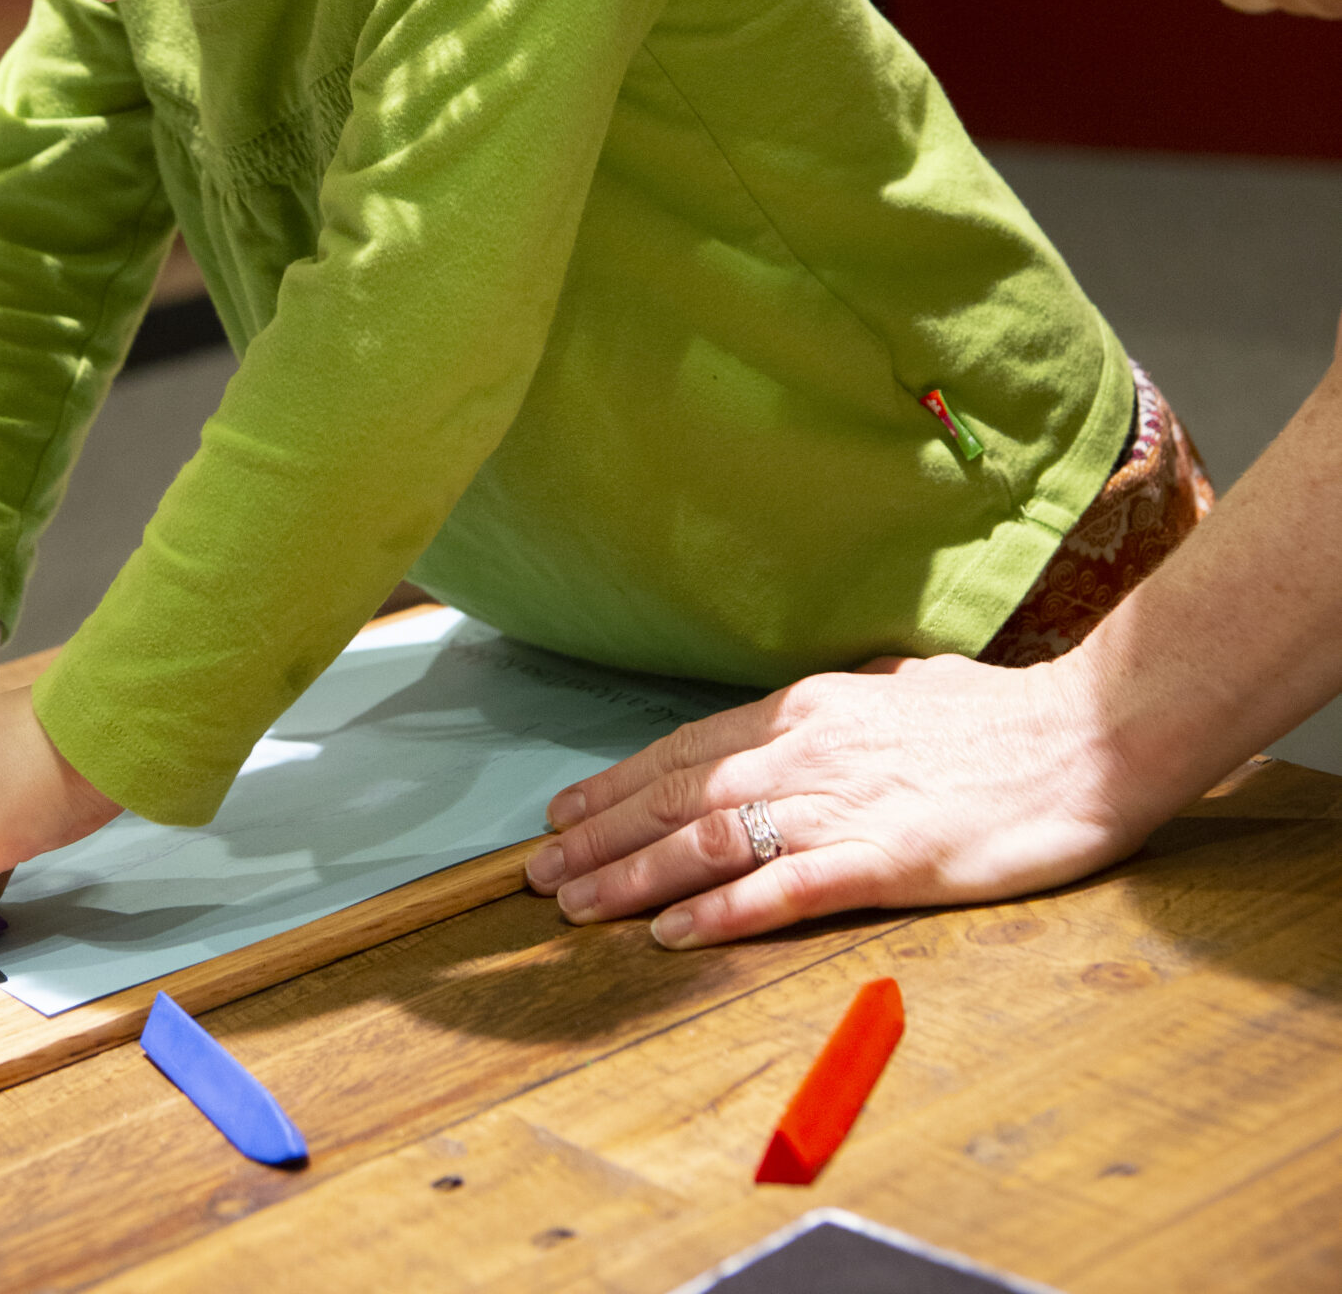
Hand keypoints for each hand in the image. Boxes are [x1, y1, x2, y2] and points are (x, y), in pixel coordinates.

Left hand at [524, 649, 1164, 947]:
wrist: (1088, 735)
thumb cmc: (1002, 718)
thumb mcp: (900, 690)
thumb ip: (843, 708)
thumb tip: (808, 711)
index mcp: (809, 708)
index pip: (687, 749)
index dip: (618, 784)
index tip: (564, 814)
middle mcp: (808, 748)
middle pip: (677, 795)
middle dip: (600, 837)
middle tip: (538, 874)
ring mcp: (844, 803)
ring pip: (709, 841)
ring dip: (634, 878)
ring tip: (578, 910)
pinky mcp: (885, 859)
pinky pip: (783, 888)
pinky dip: (720, 912)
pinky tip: (675, 936)